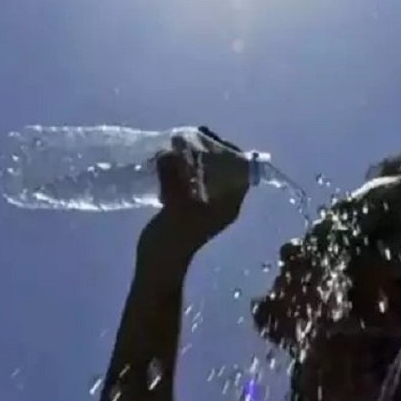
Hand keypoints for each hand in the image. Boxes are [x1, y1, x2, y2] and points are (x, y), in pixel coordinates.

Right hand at [155, 127, 249, 245]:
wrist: (159, 264)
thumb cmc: (173, 239)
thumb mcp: (175, 206)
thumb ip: (173, 177)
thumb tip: (167, 151)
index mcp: (229, 203)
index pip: (241, 170)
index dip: (229, 151)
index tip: (209, 137)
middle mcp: (222, 202)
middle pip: (224, 168)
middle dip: (209, 150)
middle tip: (189, 136)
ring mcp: (206, 204)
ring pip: (206, 173)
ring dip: (194, 158)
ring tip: (177, 144)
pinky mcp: (189, 206)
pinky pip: (191, 179)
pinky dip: (182, 168)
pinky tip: (167, 159)